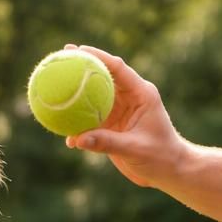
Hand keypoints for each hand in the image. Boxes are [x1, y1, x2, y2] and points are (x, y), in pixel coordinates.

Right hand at [62, 45, 188, 189]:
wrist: (168, 171)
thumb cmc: (160, 156)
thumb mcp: (135, 149)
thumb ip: (107, 143)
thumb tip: (77, 139)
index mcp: (141, 93)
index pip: (118, 68)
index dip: (98, 56)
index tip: (78, 50)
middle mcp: (129, 98)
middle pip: (103, 76)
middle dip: (82, 65)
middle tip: (61, 55)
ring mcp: (119, 111)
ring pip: (93, 96)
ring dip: (76, 92)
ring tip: (53, 83)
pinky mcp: (111, 126)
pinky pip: (90, 119)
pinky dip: (76, 121)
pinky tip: (59, 125)